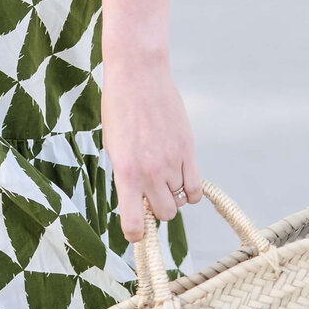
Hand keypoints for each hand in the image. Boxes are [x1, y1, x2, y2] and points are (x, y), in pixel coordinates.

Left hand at [102, 49, 202, 241]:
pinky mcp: (189, 150)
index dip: (135, 233)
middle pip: (163, 214)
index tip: (135, 229)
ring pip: (179, 201)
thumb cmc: (120, 108)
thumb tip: (139, 200)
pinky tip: (181, 178)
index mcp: (126, 172)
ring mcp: (172, 162)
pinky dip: (190, 191)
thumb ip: (126, 175)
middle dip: (157, 208)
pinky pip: (195, 189)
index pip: (134, 225)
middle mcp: (150, 172)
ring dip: (172, 193)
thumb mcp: (113, 145)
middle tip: (150, 191)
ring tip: (163, 172)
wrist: (139, 74)